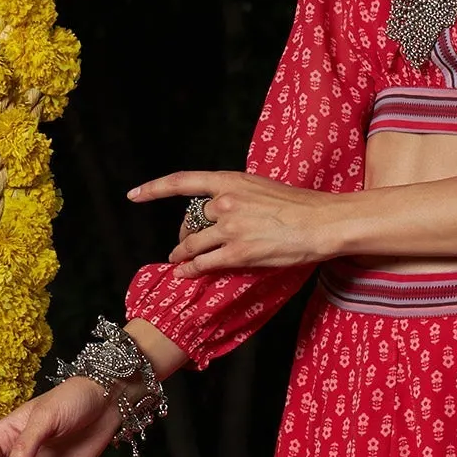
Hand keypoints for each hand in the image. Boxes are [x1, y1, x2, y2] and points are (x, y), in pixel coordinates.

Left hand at [130, 170, 353, 269]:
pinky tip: (185, 274)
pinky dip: (191, 270)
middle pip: (190, 221)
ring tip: (176, 263)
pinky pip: (204, 263)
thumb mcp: (262, 189)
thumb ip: (238, 195)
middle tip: (180, 247)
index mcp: (230, 181)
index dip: (154, 188)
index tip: (134, 195)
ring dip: (181, 255)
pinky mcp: (238, 252)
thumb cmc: (300, 206)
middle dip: (182, 235)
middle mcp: (225, 202)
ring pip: (192, 245)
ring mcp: (230, 228)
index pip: (182, 181)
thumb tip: (222, 208)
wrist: (321, 222)